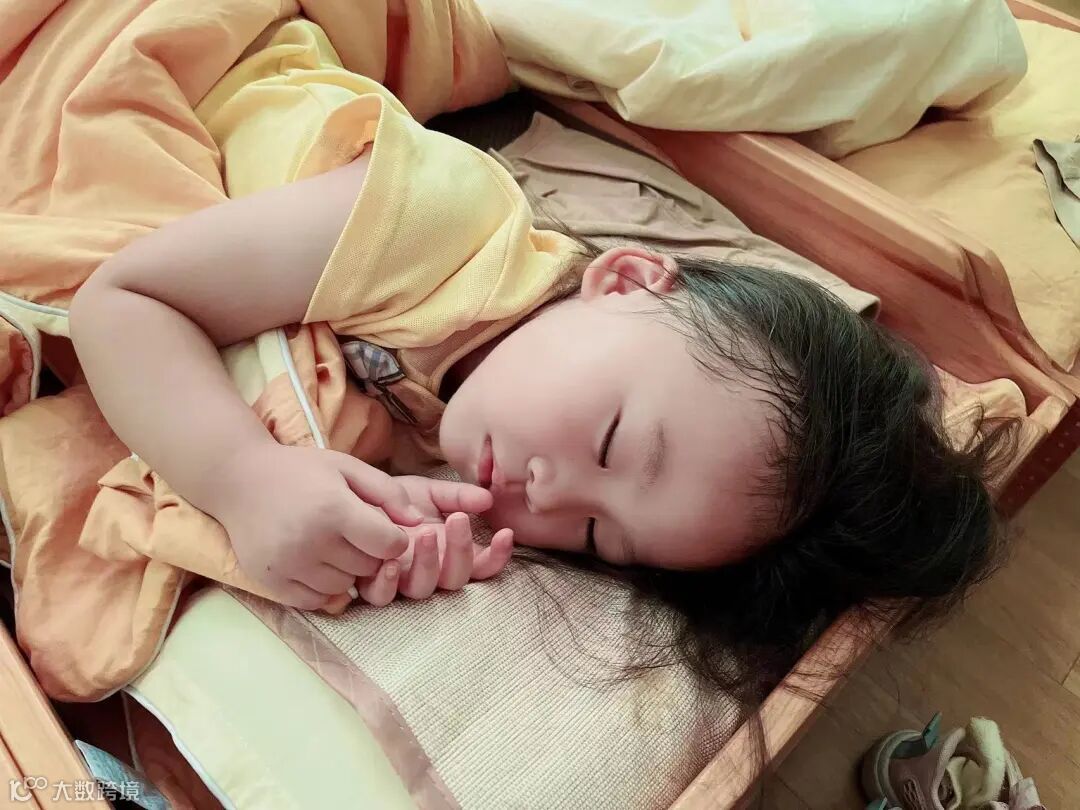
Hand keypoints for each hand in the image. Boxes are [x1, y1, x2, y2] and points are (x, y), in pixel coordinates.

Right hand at [211, 442, 422, 608]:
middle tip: (354, 533)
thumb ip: (389, 492)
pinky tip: (316, 562)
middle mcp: (311, 541)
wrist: (238, 479)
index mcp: (334, 510)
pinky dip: (324, 587)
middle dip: (371, 553)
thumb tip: (419, 521)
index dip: (395, 538)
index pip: (390, 545)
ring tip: (333, 545)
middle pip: (369, 567)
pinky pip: (316, 600)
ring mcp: (289, 565)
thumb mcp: (348, 467)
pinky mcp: (272, 582)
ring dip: (348, 571)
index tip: (383, 527)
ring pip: (345, 586)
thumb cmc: (300, 470)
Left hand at [353, 475, 511, 605]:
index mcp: (449, 552)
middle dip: (461, 551)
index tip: (504, 533)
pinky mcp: (372, 583)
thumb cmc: (394, 500)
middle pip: (455, 579)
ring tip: (425, 534)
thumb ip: (458, 497)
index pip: (482, 564)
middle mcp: (430, 571)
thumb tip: (487, 499)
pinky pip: (383, 596)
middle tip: (457, 520)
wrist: (353, 498)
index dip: (497, 556)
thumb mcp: (429, 492)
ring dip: (429, 564)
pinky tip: (391, 562)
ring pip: (423, 589)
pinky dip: (389, 583)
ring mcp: (402, 580)